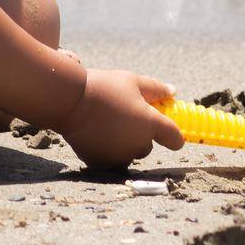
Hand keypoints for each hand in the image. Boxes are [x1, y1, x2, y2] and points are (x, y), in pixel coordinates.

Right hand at [53, 69, 184, 169]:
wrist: (70, 101)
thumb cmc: (105, 87)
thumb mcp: (133, 81)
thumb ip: (157, 89)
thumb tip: (173, 92)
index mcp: (150, 125)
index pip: (175, 139)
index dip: (175, 136)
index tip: (170, 132)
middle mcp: (138, 145)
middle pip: (148, 146)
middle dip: (141, 135)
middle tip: (125, 116)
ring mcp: (119, 156)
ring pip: (129, 154)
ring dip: (124, 144)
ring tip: (108, 123)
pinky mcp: (101, 163)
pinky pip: (110, 158)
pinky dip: (107, 149)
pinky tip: (96, 132)